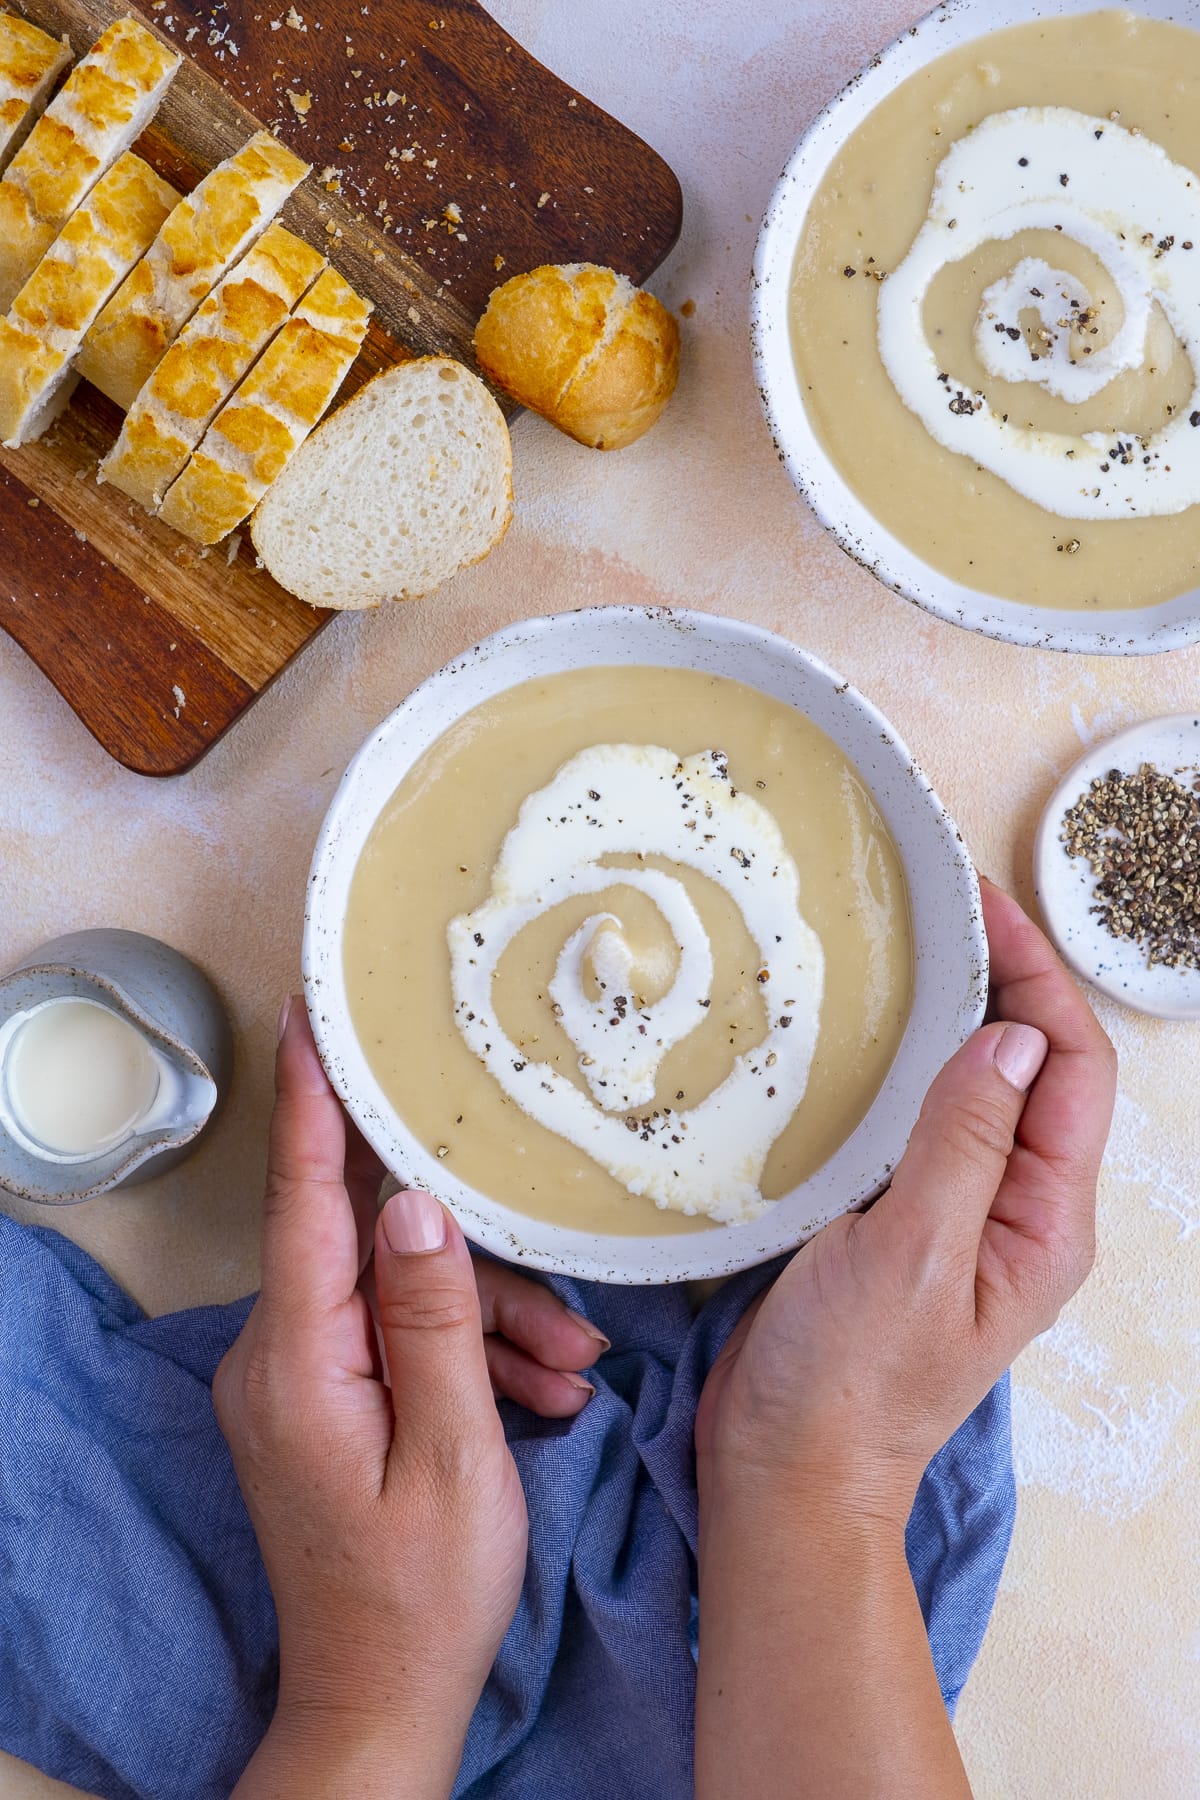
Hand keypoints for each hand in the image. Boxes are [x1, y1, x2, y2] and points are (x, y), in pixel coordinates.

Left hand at [214, 998, 606, 1795]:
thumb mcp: (454, 1456)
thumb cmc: (421, 1597)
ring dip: (490, 1328)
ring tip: (568, 1382)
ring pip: (404, 1296)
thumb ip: (434, 1322)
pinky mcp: (322, 1399)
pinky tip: (536, 1396)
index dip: (315, 1103)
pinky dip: (466, 1359)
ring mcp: (297, 1380)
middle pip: (381, 1252)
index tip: (312, 1015)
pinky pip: (398, 1339)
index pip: (302, 1201)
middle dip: (481, 1276)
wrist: (380, 1704)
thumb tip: (417, 1207)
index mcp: (296, 1361)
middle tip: (566, 1331)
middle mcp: (279, 1356)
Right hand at [695, 879, 1116, 1520]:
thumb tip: (1013, 1039)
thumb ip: (964, 1144)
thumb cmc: (853, 1383)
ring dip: (950, 1016)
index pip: (1072, 1069)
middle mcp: (1014, 1209)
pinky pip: (918, 1119)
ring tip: (901, 950)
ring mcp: (957, 1212)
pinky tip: (856, 1035)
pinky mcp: (897, 1216)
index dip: (1038, 979)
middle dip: (1001, 980)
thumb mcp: (914, 1254)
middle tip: (938, 907)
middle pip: (1034, 1067)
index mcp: (1044, 1221)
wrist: (784, 1468)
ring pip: (974, 1087)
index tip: (983, 907)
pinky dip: (899, 1063)